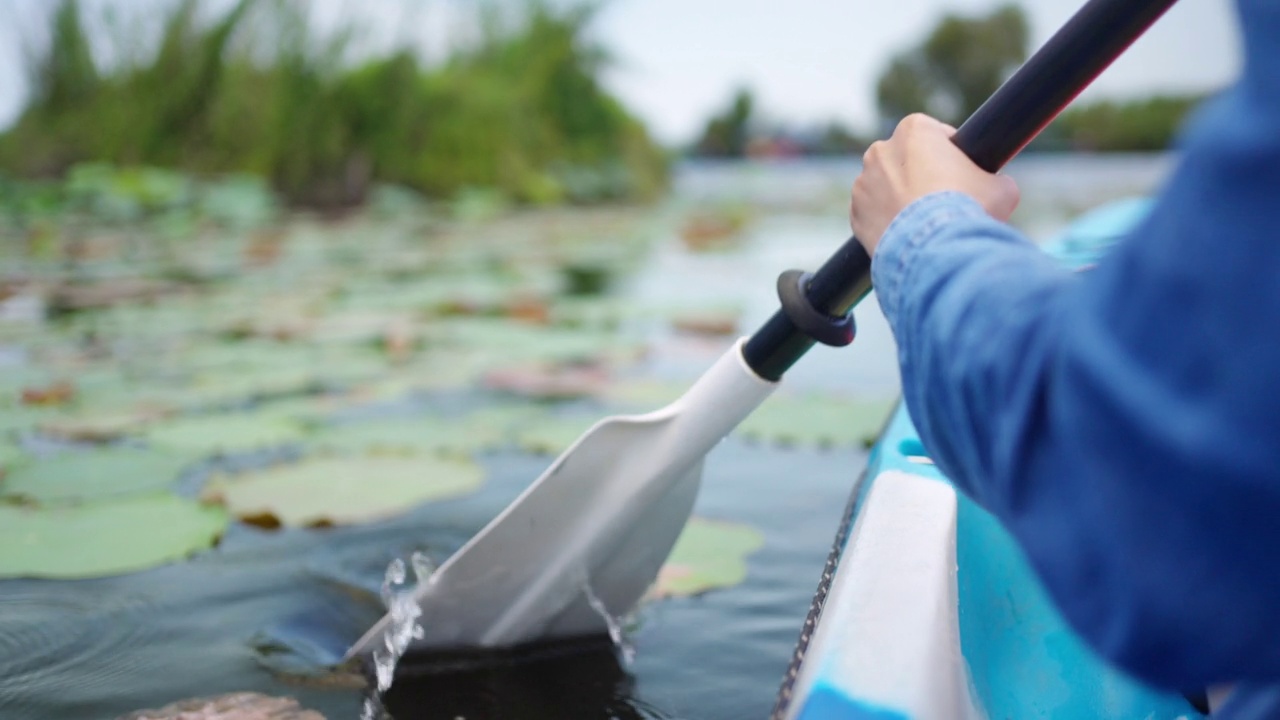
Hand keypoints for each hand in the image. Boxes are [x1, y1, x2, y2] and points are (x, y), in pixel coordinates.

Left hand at [850, 113, 1020, 255]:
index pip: (934, 134)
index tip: (960, 172)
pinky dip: (888, 224)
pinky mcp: (855, 216)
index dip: (950, 153)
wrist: (935, 250)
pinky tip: (907, 237)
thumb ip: (994, 179)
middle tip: (943, 200)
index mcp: (914, 130)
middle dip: (920, 176)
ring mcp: (863, 184)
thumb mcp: (1001, 187)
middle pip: (906, 160)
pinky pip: (874, 216)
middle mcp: (881, 151)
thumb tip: (997, 187)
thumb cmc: (968, 209)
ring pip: (886, 189)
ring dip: (900, 200)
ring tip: (924, 224)